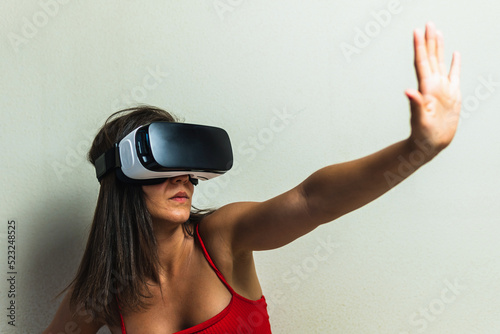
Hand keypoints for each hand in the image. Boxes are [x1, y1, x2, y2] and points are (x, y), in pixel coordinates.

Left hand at [405, 22, 460, 156]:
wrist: (430, 145)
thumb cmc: (422, 136)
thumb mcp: (419, 121)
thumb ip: (415, 105)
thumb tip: (408, 92)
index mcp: (425, 89)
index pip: (421, 63)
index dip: (419, 47)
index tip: (416, 31)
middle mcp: (432, 86)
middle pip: (430, 58)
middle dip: (428, 41)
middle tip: (427, 23)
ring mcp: (442, 89)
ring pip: (440, 63)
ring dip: (439, 47)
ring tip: (437, 32)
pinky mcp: (452, 95)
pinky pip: (454, 75)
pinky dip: (454, 64)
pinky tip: (455, 54)